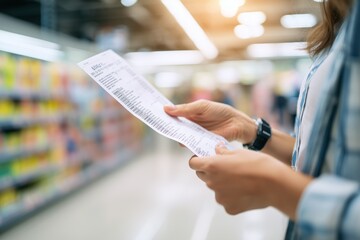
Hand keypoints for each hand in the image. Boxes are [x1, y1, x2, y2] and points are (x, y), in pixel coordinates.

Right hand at [164, 100, 256, 142]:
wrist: (236, 124)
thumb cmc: (220, 112)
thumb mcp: (202, 107)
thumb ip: (185, 109)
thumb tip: (166, 109)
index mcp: (189, 113)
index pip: (173, 114)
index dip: (164, 113)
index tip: (153, 112)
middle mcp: (189, 125)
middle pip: (174, 126)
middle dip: (166, 124)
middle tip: (157, 123)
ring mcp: (194, 134)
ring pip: (180, 136)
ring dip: (175, 134)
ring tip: (169, 131)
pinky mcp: (199, 143)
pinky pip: (189, 144)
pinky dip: (185, 142)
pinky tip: (181, 141)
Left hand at [189, 145, 311, 218]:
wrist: (275, 184)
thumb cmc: (258, 164)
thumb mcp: (239, 152)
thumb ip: (224, 152)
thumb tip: (217, 150)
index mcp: (212, 166)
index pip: (193, 163)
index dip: (197, 160)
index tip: (204, 159)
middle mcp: (212, 182)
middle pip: (203, 176)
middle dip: (210, 171)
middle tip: (224, 168)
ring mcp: (220, 197)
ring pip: (216, 188)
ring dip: (222, 184)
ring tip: (240, 180)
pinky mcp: (229, 208)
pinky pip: (226, 200)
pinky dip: (232, 196)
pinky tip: (245, 191)